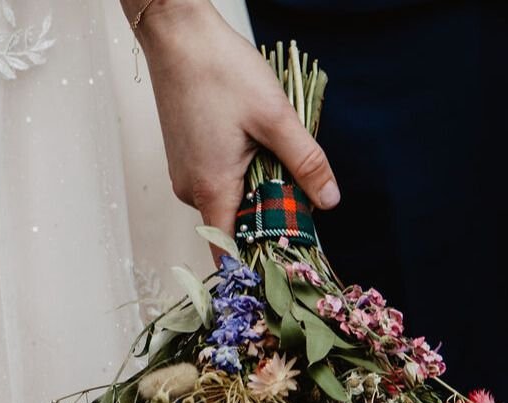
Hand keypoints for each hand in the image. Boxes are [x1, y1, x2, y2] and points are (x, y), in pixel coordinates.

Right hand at [123, 0, 339, 236]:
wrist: (177, 35)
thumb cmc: (220, 70)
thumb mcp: (275, 117)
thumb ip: (306, 162)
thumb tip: (330, 200)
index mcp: (212, 189)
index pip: (229, 252)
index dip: (256, 262)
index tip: (284, 259)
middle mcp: (191, 191)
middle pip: (234, 226)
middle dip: (265, 216)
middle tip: (295, 193)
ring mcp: (184, 176)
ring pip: (226, 201)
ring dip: (253, 190)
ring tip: (271, 157)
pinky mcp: (184, 159)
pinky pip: (215, 182)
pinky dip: (238, 174)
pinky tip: (251, 146)